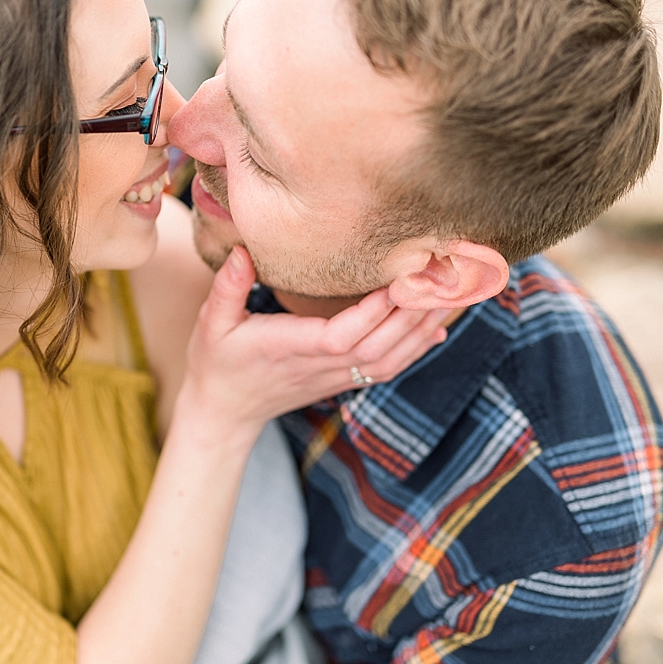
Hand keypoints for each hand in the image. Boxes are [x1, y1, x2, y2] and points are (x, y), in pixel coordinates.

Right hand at [181, 247, 448, 434]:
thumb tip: (242, 251)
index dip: (372, 314)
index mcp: (290, 348)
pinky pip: (386, 368)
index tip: (397, 283)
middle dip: (412, 315)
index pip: (340, 335)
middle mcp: (319, 365)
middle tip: (442, 278)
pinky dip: (415, 349)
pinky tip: (435, 328)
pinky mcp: (341, 380)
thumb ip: (228, 287)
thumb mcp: (212, 322)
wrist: (224, 411)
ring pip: (389, 359)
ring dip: (421, 330)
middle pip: (378, 347)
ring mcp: (334, 376)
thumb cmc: (217, 362)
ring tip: (449, 297)